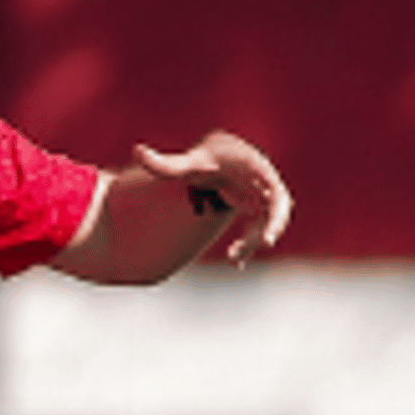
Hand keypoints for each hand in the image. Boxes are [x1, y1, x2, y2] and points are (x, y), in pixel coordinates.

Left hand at [131, 130, 293, 264]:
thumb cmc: (200, 163)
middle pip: (277, 207)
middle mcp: (262, 179)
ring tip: (234, 258)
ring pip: (267, 222)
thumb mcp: (183, 165)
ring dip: (253, 240)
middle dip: (271, 226)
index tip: (265, 232)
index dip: (273, 208)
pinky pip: (259, 229)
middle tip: (264, 244)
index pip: (270, 184)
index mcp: (250, 165)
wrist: (210, 167)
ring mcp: (263, 195)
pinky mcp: (260, 209)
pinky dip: (248, 245)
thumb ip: (163, 164)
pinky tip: (237, 263)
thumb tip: (137, 151)